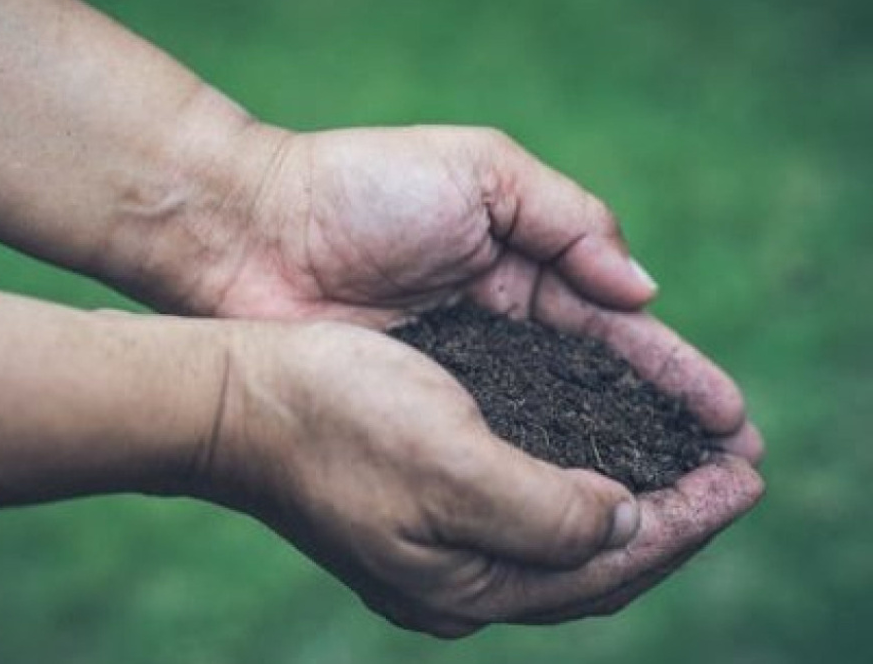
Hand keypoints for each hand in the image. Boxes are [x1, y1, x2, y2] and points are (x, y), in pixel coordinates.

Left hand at [132, 122, 762, 461]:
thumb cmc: (363, 190)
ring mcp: (460, 379)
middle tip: (731, 475)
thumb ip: (568, 220)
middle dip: (664, 430)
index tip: (730, 415)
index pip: (617, 330)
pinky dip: (540, 479)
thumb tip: (641, 289)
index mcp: (522, 268)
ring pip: (554, 431)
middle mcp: (500, 331)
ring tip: (683, 507)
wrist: (253, 232)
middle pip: (599, 391)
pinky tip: (588, 512)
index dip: (674, 373)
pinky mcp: (418, 414)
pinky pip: (492, 453)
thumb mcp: (483, 172)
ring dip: (618, 466)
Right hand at [185, 321, 762, 637]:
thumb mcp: (449, 465)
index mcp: (467, 582)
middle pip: (595, 561)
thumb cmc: (334, 418)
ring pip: (565, 534)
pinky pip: (530, 506)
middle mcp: (459, 577)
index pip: (609, 566)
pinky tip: (603, 453)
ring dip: (634, 499)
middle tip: (735, 472)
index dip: (687, 522)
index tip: (744, 474)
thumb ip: (547, 511)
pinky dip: (582, 481)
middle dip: (674, 518)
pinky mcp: (425, 504)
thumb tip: (627, 523)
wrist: (236, 398)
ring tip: (688, 463)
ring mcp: (440, 543)